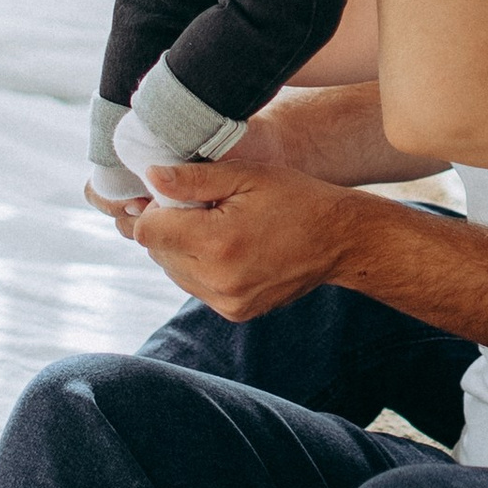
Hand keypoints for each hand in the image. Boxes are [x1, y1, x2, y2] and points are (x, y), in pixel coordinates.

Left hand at [115, 153, 354, 318]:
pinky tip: (227, 247)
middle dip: (166, 226)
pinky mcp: (235, 312)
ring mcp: (226, 301)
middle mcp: (217, 280)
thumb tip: (149, 177)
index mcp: (217, 242)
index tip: (175, 195)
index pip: (147, 230)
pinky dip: (199, 266)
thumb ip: (192, 178)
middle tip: (200, 207)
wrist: (340, 240)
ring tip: (217, 227)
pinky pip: (194, 286)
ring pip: (172, 271)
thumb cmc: (296, 198)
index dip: (153, 207)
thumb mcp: (246, 175)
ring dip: (181, 247)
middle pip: (156, 252)